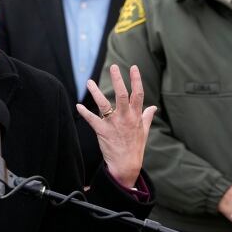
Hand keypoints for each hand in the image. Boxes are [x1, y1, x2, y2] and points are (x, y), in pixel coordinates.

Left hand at [77, 64, 156, 187]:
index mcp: (136, 116)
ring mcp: (113, 124)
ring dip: (95, 92)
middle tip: (113, 67)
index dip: (136, 80)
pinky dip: (84, 113)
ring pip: (104, 104)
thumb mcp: (144, 131)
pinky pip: (92, 120)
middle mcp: (125, 117)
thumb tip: (153, 107)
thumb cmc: (135, 146)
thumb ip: (147, 117)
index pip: (138, 94)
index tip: (134, 67)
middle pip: (121, 95)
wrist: (126, 164)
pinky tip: (78, 106)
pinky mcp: (102, 131)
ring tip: (89, 82)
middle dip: (117, 80)